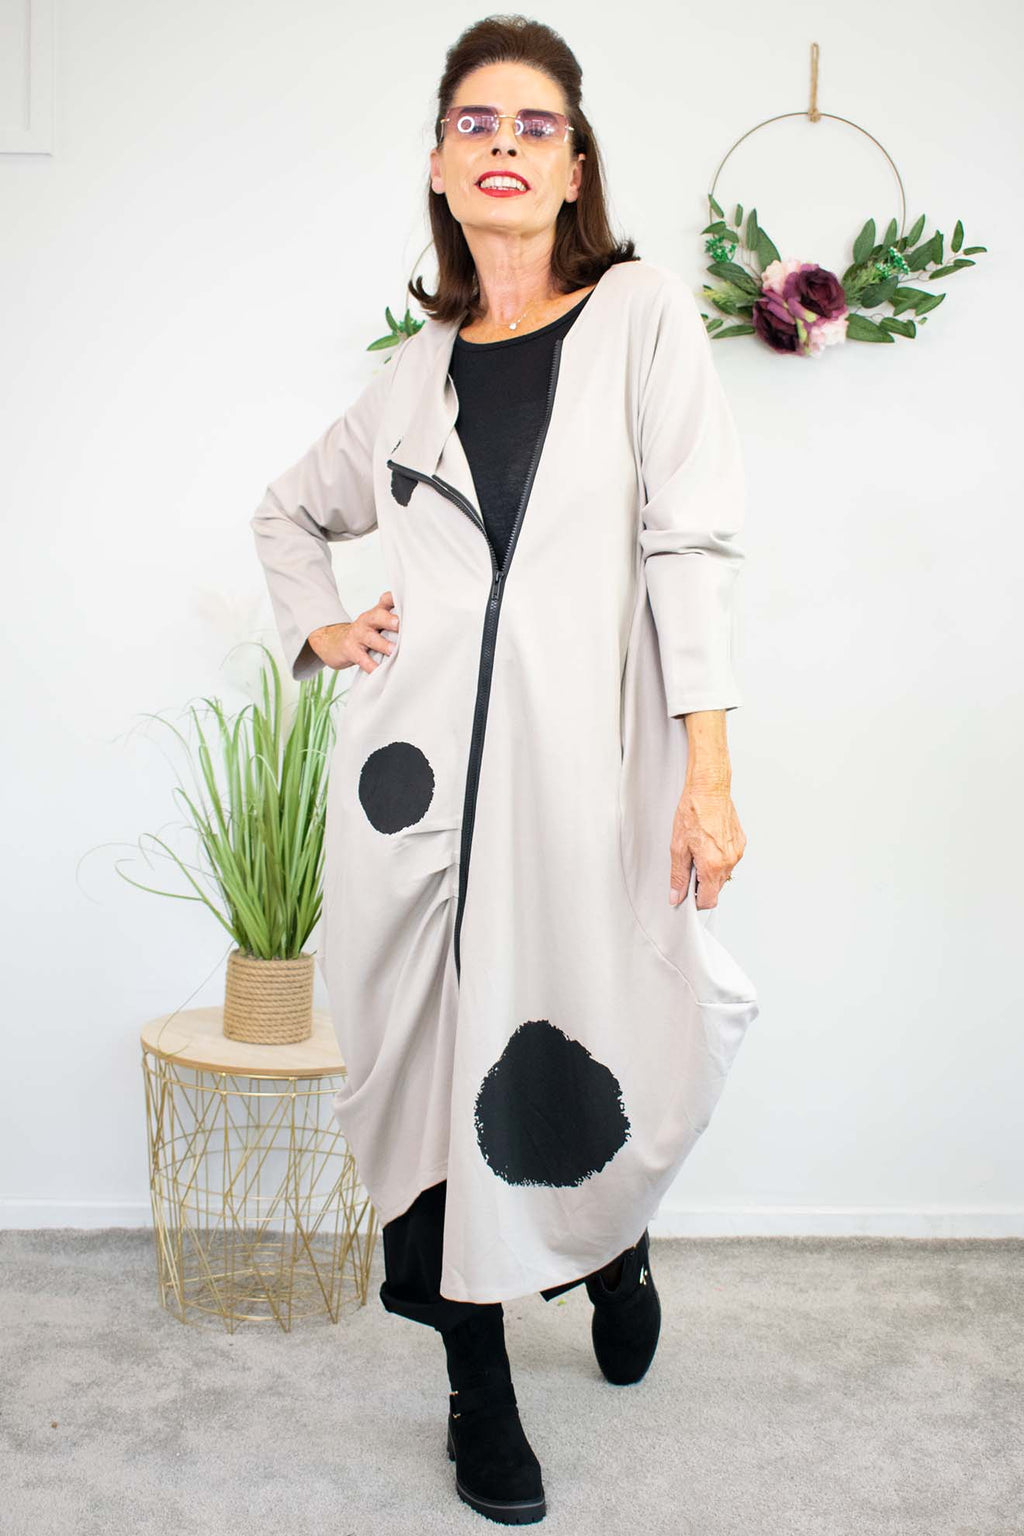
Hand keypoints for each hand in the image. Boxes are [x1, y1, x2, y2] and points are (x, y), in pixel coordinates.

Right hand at [308, 591, 399, 673]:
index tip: (407, 600)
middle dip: (389, 620)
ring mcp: (358, 635)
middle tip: (399, 625)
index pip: (386, 599)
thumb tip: (421, 625)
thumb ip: (395, 619)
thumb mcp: (377, 622)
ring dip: (383, 644)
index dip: (395, 598)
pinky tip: (379, 671)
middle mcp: (367, 620)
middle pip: (377, 616)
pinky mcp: (351, 651)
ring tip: (393, 651)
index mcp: (377, 612)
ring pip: (371, 638)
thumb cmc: (365, 633)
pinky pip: (362, 659)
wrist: (334, 642)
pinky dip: (371, 666)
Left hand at [668, 782, 746, 909]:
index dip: (696, 901)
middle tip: (689, 865)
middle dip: (702, 883)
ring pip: (724, 874)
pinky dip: (719, 857)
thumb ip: (678, 876)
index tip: (688, 894)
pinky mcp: (741, 843)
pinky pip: (730, 859)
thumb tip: (676, 895)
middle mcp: (729, 861)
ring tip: (699, 849)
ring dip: (711, 869)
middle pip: (717, 888)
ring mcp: (737, 852)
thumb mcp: (678, 847)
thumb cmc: (694, 812)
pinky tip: (709, 842)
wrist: (709, 790)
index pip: (709, 900)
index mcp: (713, 865)